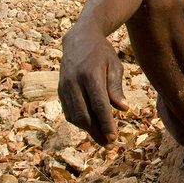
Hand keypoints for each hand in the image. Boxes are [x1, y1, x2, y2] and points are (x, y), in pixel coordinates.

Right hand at [58, 29, 128, 146]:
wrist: (79, 39)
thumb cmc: (102, 53)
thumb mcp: (114, 66)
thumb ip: (116, 88)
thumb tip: (123, 109)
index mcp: (90, 75)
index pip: (99, 105)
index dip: (106, 123)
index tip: (113, 138)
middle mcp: (74, 82)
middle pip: (84, 115)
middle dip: (96, 132)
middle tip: (109, 144)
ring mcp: (64, 87)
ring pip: (74, 116)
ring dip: (88, 130)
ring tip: (102, 138)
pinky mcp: (60, 90)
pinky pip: (68, 111)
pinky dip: (79, 121)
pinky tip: (91, 126)